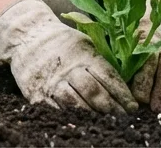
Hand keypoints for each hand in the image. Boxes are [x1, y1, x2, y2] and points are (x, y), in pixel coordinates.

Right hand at [0, 0, 137, 113]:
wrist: (27, 36)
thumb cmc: (62, 41)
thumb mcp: (84, 42)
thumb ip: (101, 59)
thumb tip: (126, 78)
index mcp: (83, 54)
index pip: (107, 76)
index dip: (121, 94)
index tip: (133, 106)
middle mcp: (69, 69)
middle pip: (94, 92)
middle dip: (112, 108)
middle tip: (124, 119)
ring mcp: (53, 83)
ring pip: (76, 104)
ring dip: (93, 115)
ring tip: (107, 123)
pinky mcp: (38, 94)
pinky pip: (57, 110)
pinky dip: (71, 118)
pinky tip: (83, 123)